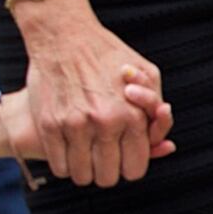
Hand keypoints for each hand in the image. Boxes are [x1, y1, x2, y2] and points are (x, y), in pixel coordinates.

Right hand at [15, 0, 166, 186]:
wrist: (64, 35)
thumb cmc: (108, 54)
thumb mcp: (147, 73)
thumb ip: (156, 110)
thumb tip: (163, 145)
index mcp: (132, 115)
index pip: (135, 168)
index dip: (129, 167)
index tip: (122, 158)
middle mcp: (105, 123)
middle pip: (108, 177)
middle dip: (107, 171)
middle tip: (102, 157)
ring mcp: (74, 125)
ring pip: (82, 177)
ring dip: (84, 171)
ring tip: (84, 155)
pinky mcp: (49, 125)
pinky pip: (60, 166)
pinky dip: (64, 165)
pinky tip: (67, 151)